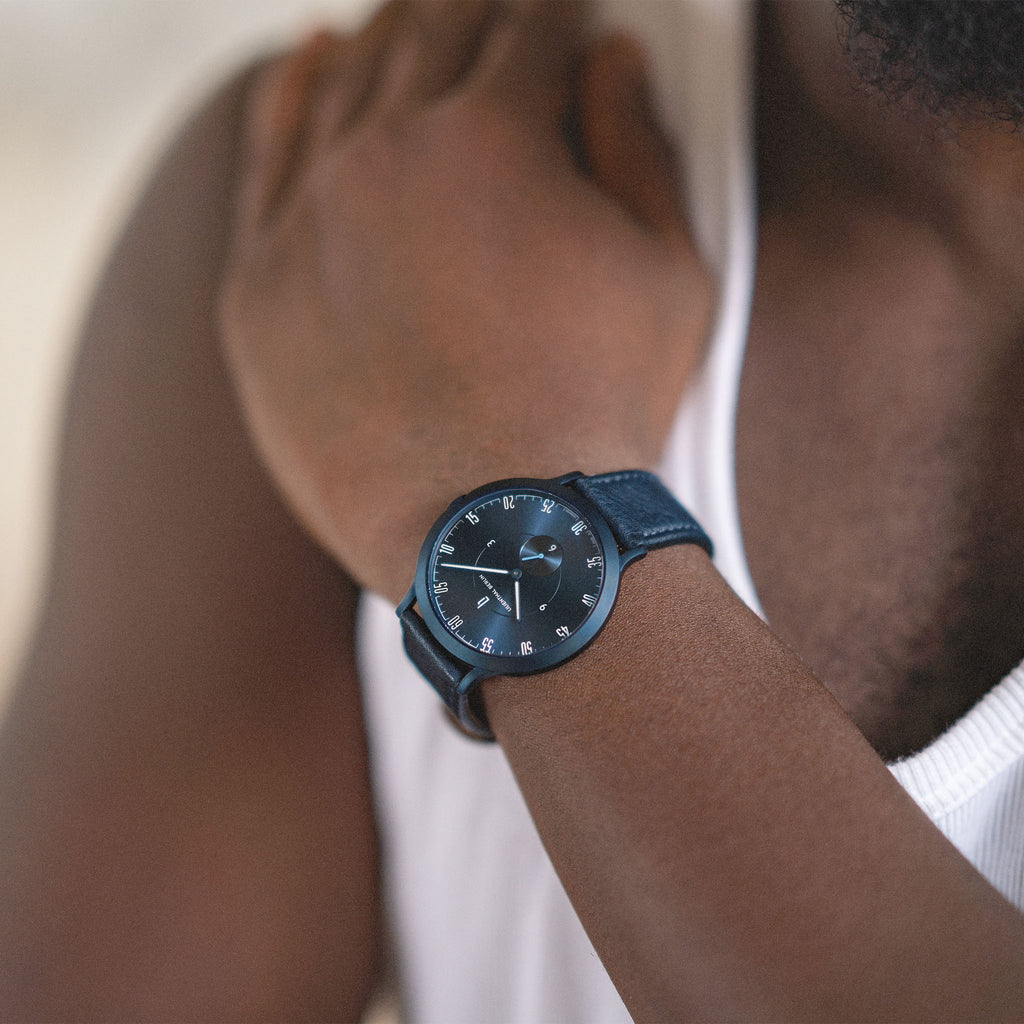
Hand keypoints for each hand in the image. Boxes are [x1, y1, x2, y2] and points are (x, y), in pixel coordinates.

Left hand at [219, 0, 711, 600]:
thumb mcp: (670, 275)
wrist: (498, 536)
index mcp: (495, 136)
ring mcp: (309, 218)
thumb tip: (614, 56)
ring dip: (389, 38)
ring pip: (345, 85)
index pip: (528, 30)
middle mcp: (387, 154)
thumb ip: (640, 148)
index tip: (568, 18)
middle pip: (429, 38)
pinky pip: (265, 163)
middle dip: (474, 10)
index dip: (557, 14)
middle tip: (497, 8)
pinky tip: (312, 58)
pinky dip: (290, 97)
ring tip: (415, 21)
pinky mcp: (258, 287)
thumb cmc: (600, 410)